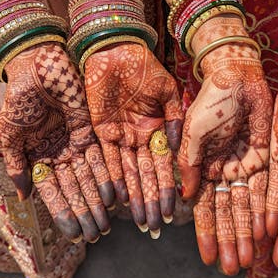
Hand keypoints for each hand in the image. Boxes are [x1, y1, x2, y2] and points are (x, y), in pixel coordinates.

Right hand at [0, 42, 112, 242]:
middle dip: (85, 213)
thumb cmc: (19, 99)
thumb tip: (22, 197)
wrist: (38, 67)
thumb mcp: (9, 134)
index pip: (53, 193)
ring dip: (97, 200)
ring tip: (107, 222)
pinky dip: (106, 175)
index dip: (64, 214)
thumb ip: (16, 165)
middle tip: (97, 235)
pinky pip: (100, 156)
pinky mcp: (91, 129)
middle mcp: (60, 154)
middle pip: (75, 189)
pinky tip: (113, 195)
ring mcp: (76, 143)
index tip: (74, 236)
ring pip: (90, 177)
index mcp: (39, 157)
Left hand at [84, 42, 182, 235]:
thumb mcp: (167, 91)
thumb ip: (174, 118)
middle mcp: (138, 137)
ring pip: (127, 172)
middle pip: (144, 175)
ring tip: (138, 221)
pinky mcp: (100, 130)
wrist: (116, 50)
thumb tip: (177, 149)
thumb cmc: (145, 66)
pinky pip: (106, 159)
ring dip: (132, 197)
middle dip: (149, 201)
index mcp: (156, 129)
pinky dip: (111, 178)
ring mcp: (119, 136)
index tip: (171, 211)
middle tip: (153, 227)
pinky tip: (117, 199)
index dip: (166, 189)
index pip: (163, 165)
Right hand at [178, 17, 271, 274]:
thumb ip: (189, 163)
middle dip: (230, 241)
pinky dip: (264, 211)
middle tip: (234, 270)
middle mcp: (224, 171)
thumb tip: (183, 198)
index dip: (206, 233)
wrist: (237, 76)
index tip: (209, 259)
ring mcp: (245, 166)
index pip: (204, 206)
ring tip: (249, 261)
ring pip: (247, 207)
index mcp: (204, 166)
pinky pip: (265, 190)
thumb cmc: (211, 100)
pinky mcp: (265, 158)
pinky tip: (265, 234)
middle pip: (227, 212)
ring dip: (246, 234)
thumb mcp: (193, 131)